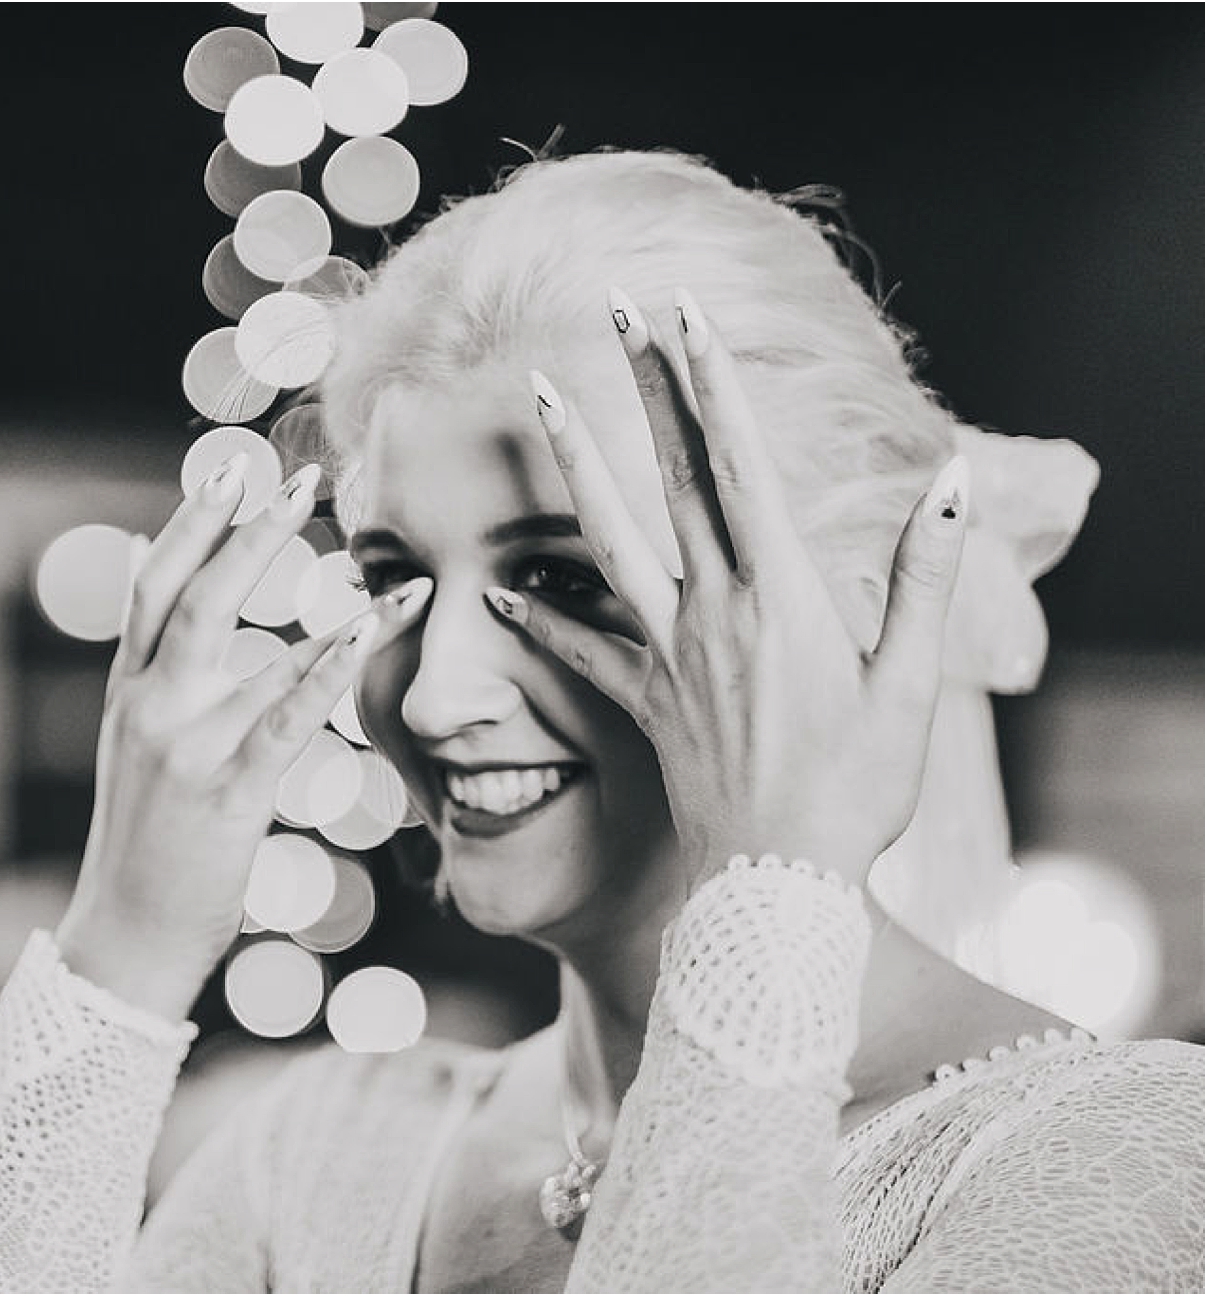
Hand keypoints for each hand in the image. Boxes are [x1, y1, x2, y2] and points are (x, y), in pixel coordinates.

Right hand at [55, 453, 431, 1019]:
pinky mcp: (228, 791)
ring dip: (313, 591)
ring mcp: (184, 747)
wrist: (125, 941)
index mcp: (128, 693)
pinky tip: (368, 624)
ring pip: (250, 646)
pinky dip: (330, 665)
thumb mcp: (133, 747)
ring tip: (370, 547)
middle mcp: (148, 707)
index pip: (153, 588)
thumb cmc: (144, 848)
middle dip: (247, 531)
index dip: (192, 524)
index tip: (230, 470)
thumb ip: (150, 665)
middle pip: (197, 595)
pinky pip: (286, 715)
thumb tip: (147, 573)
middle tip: (298, 480)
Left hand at [492, 289, 968, 888]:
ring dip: (575, 461)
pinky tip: (503, 593)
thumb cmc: (854, 791)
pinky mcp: (641, 698)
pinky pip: (582, 648)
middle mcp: (712, 605)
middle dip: (646, 383)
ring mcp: (667, 649)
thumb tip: (957, 478)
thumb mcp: (909, 685)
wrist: (775, 881)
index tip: (686, 313)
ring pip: (608, 536)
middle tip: (615, 306)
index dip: (711, 381)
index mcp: (779, 592)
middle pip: (673, 472)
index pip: (739, 461)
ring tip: (535, 399)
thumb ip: (924, 578)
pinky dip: (544, 618)